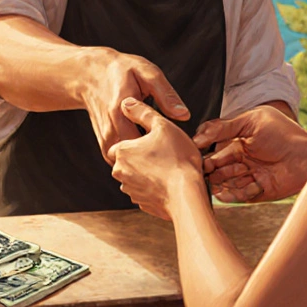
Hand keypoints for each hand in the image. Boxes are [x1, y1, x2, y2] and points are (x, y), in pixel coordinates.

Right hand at [83, 50, 189, 164]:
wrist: (89, 75)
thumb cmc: (121, 70)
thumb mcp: (146, 73)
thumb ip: (165, 95)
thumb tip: (184, 115)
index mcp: (121, 110)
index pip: (145, 143)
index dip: (165, 149)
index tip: (179, 147)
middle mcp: (110, 128)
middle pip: (137, 158)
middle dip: (157, 159)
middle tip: (174, 154)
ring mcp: (105, 138)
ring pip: (127, 163)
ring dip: (144, 163)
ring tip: (162, 154)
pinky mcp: (104, 144)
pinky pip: (120, 161)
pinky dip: (134, 161)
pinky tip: (148, 152)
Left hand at [109, 97, 202, 220]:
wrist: (187, 196)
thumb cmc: (178, 160)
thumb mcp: (163, 126)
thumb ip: (142, 112)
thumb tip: (127, 103)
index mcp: (121, 151)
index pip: (119, 144)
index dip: (135, 141)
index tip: (151, 142)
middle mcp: (120, 172)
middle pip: (127, 160)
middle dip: (141, 157)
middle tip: (163, 154)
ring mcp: (130, 190)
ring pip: (135, 176)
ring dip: (147, 172)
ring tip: (168, 168)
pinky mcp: (142, 204)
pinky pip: (145, 191)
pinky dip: (154, 187)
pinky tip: (169, 182)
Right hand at [193, 106, 306, 202]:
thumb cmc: (283, 134)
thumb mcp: (250, 122)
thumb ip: (223, 127)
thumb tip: (197, 137)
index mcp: (239, 143)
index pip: (215, 149)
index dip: (205, 152)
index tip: (196, 153)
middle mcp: (242, 161)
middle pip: (217, 168)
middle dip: (210, 169)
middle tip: (204, 170)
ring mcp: (249, 177)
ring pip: (226, 183)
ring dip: (220, 182)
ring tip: (215, 182)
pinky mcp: (257, 192)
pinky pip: (240, 195)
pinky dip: (236, 193)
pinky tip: (235, 190)